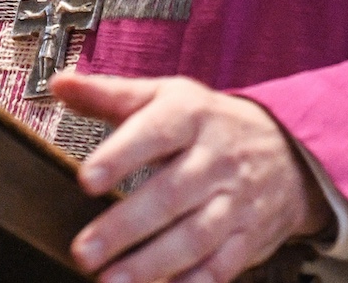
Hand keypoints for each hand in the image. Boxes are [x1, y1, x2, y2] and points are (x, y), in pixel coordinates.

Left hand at [53, 69, 328, 282]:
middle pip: (170, 194)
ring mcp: (234, 202)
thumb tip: (61, 84)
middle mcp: (214, 160)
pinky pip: (221, 267)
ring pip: (194, 236)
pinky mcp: (248, 238)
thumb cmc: (209, 123)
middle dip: (125, 227)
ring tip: (111, 282)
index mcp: (191, 117)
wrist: (287, 150)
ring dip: (152, 264)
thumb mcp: (166, 97)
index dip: (121, 156)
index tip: (86, 180)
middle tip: (83, 251)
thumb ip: (111, 95)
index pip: (155, 133)